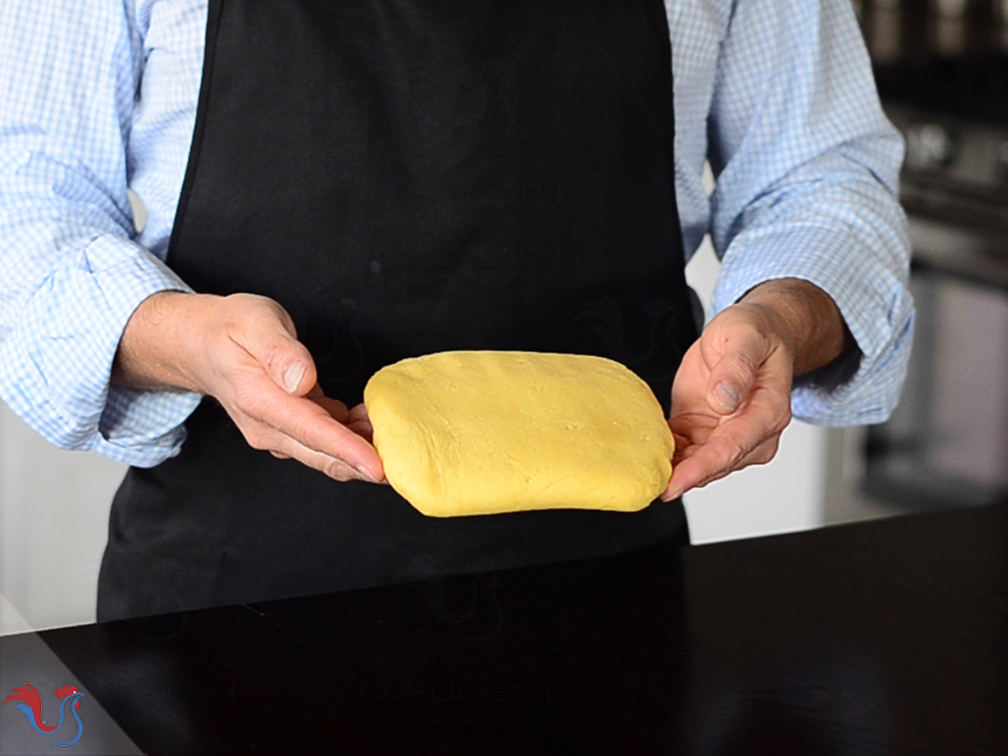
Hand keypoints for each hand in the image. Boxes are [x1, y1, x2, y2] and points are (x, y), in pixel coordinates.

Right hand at [113, 291, 384, 483]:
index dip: (348, 451)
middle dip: (364, 462)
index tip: (379, 467)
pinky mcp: (285, 432)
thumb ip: (281, 351)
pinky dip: (348, 438)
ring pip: (324, 454)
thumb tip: (303, 380)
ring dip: (359, 449)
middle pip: (323, 455)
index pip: (312, 432)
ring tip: (389, 430)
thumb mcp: (256, 321)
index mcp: (260, 400)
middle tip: (404, 457)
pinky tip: (367, 421)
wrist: (199, 344)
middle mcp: (267, 427)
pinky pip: (321, 443)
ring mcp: (275, 434)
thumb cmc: (230, 328)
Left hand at [660, 279, 851, 499]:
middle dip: (682, 477)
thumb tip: (723, 399)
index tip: (675, 483)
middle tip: (646, 484)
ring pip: (698, 464)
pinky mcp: (707, 434)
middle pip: (715, 464)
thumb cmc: (755, 333)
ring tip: (641, 473)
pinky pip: (685, 453)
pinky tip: (646, 454)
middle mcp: (754, 432)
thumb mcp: (744, 337)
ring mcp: (730, 436)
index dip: (701, 468)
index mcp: (768, 411)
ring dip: (672, 469)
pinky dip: (667, 456)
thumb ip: (736, 367)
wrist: (753, 334)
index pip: (732, 448)